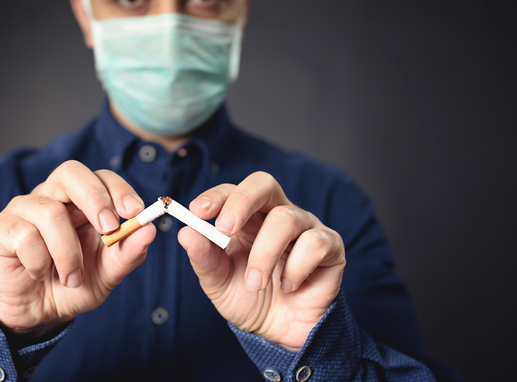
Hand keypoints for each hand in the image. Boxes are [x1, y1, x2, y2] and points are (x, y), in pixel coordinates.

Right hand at [0, 160, 154, 340]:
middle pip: (71, 172)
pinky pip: (25, 236)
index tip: (135, 211)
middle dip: (94, 197)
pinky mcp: (1, 227)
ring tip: (72, 278)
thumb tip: (149, 230)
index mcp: (82, 202)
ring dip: (67, 252)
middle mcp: (53, 197)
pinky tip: (40, 274)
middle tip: (108, 227)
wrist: (35, 315)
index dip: (118, 189)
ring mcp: (24, 209)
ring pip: (50, 212)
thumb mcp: (106, 275)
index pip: (101, 177)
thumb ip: (127, 253)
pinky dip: (40, 262)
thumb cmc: (72, 286)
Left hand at [177, 172, 344, 350]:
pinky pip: (315, 243)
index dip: (216, 197)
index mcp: (246, 218)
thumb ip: (204, 258)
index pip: (232, 191)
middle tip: (226, 229)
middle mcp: (276, 214)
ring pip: (286, 218)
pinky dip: (296, 268)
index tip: (197, 212)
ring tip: (256, 283)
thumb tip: (186, 233)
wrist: (282, 333)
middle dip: (242, 201)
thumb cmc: (250, 300)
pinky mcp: (330, 246)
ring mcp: (305, 227)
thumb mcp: (219, 283)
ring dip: (264, 254)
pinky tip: (289, 286)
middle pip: (263, 183)